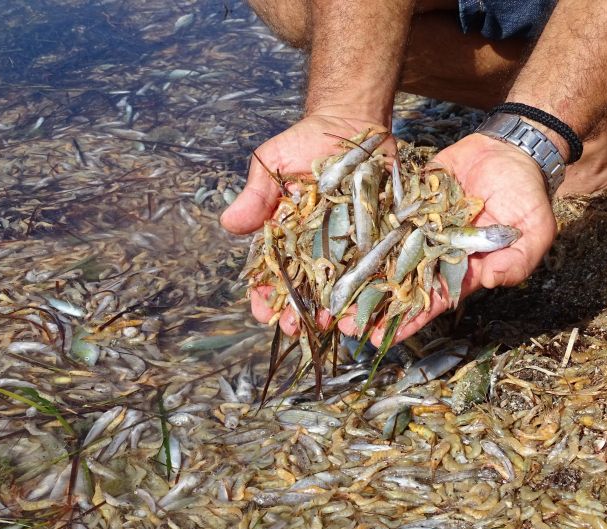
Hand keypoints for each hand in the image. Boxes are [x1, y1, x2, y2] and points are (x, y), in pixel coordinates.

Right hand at [221, 114, 389, 333]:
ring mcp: (346, 245)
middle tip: (297, 328)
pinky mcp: (377, 237)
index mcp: (285, 236)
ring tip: (336, 327)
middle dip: (299, 311)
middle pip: (304, 288)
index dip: (264, 295)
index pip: (270, 271)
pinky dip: (373, 288)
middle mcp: (314, 247)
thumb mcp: (271, 163)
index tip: (261, 312)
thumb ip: (255, 196)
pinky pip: (375, 266)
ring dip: (336, 309)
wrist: (352, 122)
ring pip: (339, 285)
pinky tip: (371, 308)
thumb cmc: (305, 143)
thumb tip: (228, 225)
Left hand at [345, 133, 557, 346]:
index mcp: (460, 270)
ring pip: (383, 257)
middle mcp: (432, 254)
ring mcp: (416, 230)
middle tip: (342, 323)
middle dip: (372, 305)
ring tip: (330, 295)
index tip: (380, 338)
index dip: (407, 321)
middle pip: (398, 285)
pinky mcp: (405, 205)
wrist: (508, 151)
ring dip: (358, 275)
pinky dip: (360, 234)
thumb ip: (515, 260)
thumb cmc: (525, 196)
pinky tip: (335, 249)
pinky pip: (381, 220)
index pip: (430, 302)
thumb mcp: (533, 232)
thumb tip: (491, 280)